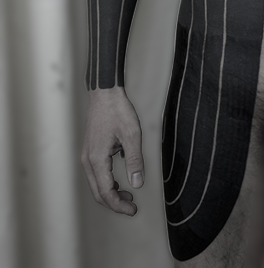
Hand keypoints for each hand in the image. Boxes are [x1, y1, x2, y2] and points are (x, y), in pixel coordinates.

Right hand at [81, 87, 144, 215]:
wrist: (104, 93)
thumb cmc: (117, 110)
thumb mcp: (132, 134)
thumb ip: (135, 160)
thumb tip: (137, 183)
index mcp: (97, 159)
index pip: (106, 192)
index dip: (119, 205)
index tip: (133, 210)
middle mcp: (88, 160)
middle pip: (98, 193)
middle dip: (115, 203)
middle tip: (132, 207)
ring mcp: (87, 155)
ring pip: (96, 184)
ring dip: (111, 193)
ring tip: (129, 195)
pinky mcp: (90, 150)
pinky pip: (96, 174)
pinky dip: (107, 182)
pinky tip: (120, 180)